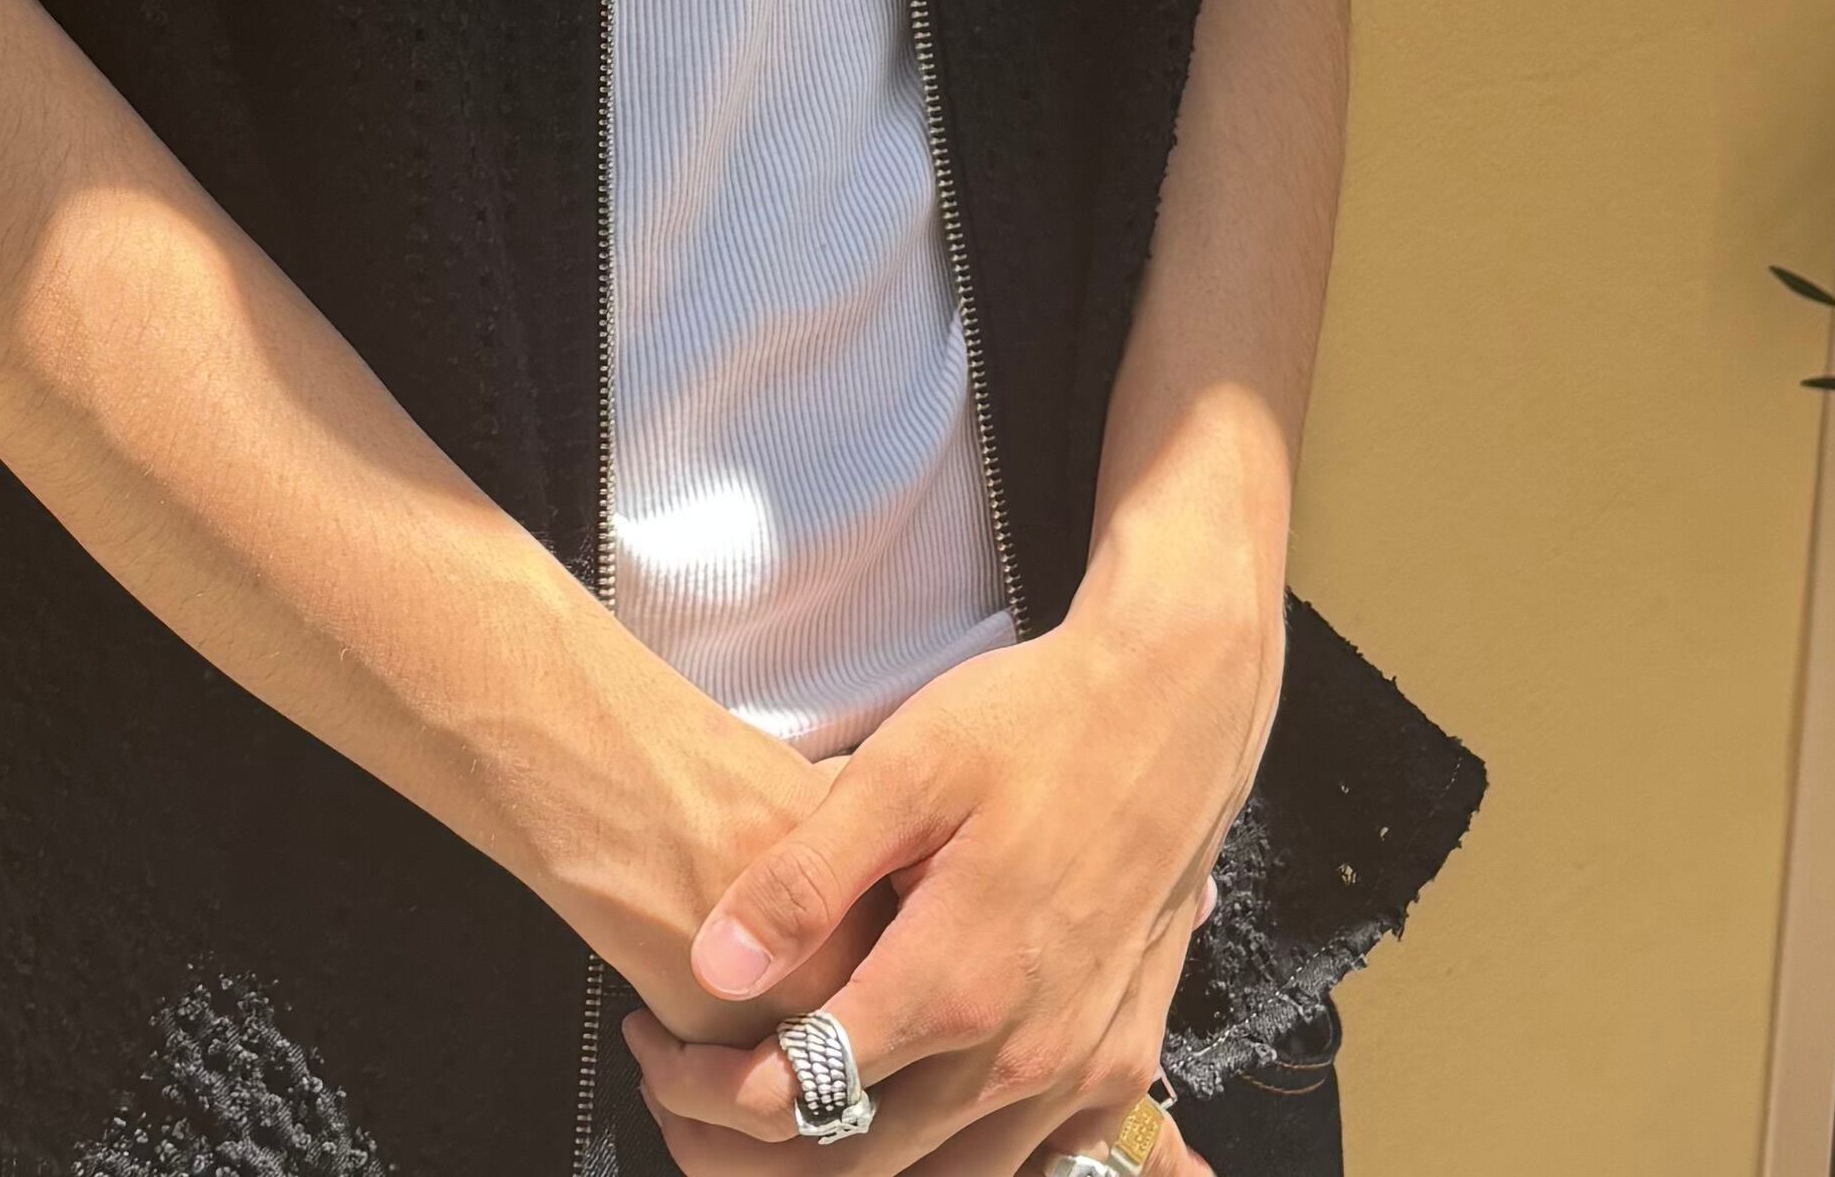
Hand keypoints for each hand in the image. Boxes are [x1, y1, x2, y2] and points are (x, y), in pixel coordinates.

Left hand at [621, 580, 1279, 1176]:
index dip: (708, 1093)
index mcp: (955, 985)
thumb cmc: (1035, 722)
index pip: (800, 1096)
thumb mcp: (905, 767)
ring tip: (772, 1112)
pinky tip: (897, 1109)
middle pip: (860, 1166)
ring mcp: (1078, 1072)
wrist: (1176, 705)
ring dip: (847, 1167)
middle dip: (753, 1153)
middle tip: (685, 1098)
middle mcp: (1020, 1057)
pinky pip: (1023, 1160)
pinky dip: (948, 1159)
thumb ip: (806, 877)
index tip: (658, 1053)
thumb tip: (711, 965)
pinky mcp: (1116, 1061)